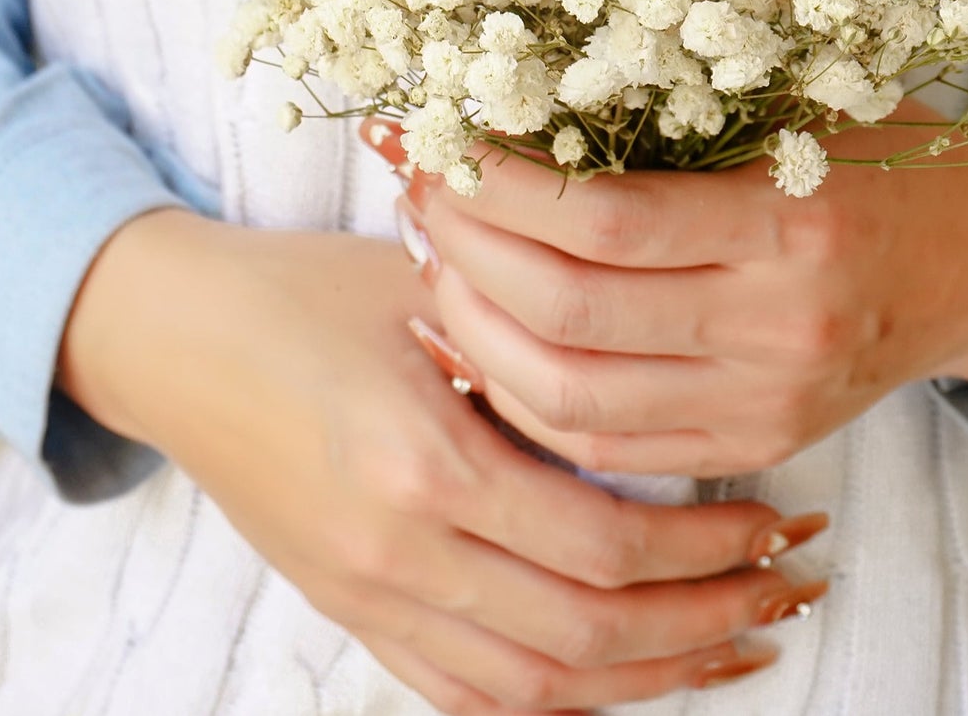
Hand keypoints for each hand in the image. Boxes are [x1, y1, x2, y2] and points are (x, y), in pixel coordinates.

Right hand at [57, 208, 826, 713]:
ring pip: (538, 689)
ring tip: (736, 646)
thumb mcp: (426, 291)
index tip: (775, 520)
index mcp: (424, 462)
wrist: (178, 339)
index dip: (706, 549)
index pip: (603, 543)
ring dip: (651, 677)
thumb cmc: (307, 292)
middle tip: (788, 590)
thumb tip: (664, 388)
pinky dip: (560, 701)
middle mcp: (400, 554)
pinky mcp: (350, 613)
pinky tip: (622, 678)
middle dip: (706, 624)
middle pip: (587, 637)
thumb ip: (534, 355)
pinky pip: (468, 696)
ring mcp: (370, 599)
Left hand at [389, 102, 967, 478]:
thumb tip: (516, 100)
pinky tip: (483, 338)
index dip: (499, 186)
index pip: (604, 223)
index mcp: (791, 222)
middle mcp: (777, 327)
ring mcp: (765, 401)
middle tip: (419, 192)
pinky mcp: (754, 443)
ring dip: (474, 329)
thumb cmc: (879, 160)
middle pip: (568, 314)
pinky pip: (603, 448)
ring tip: (434, 262)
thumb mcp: (797, 107)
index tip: (440, 140)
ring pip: (569, 398)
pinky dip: (522, 399)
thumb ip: (678, 115)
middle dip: (463, 250)